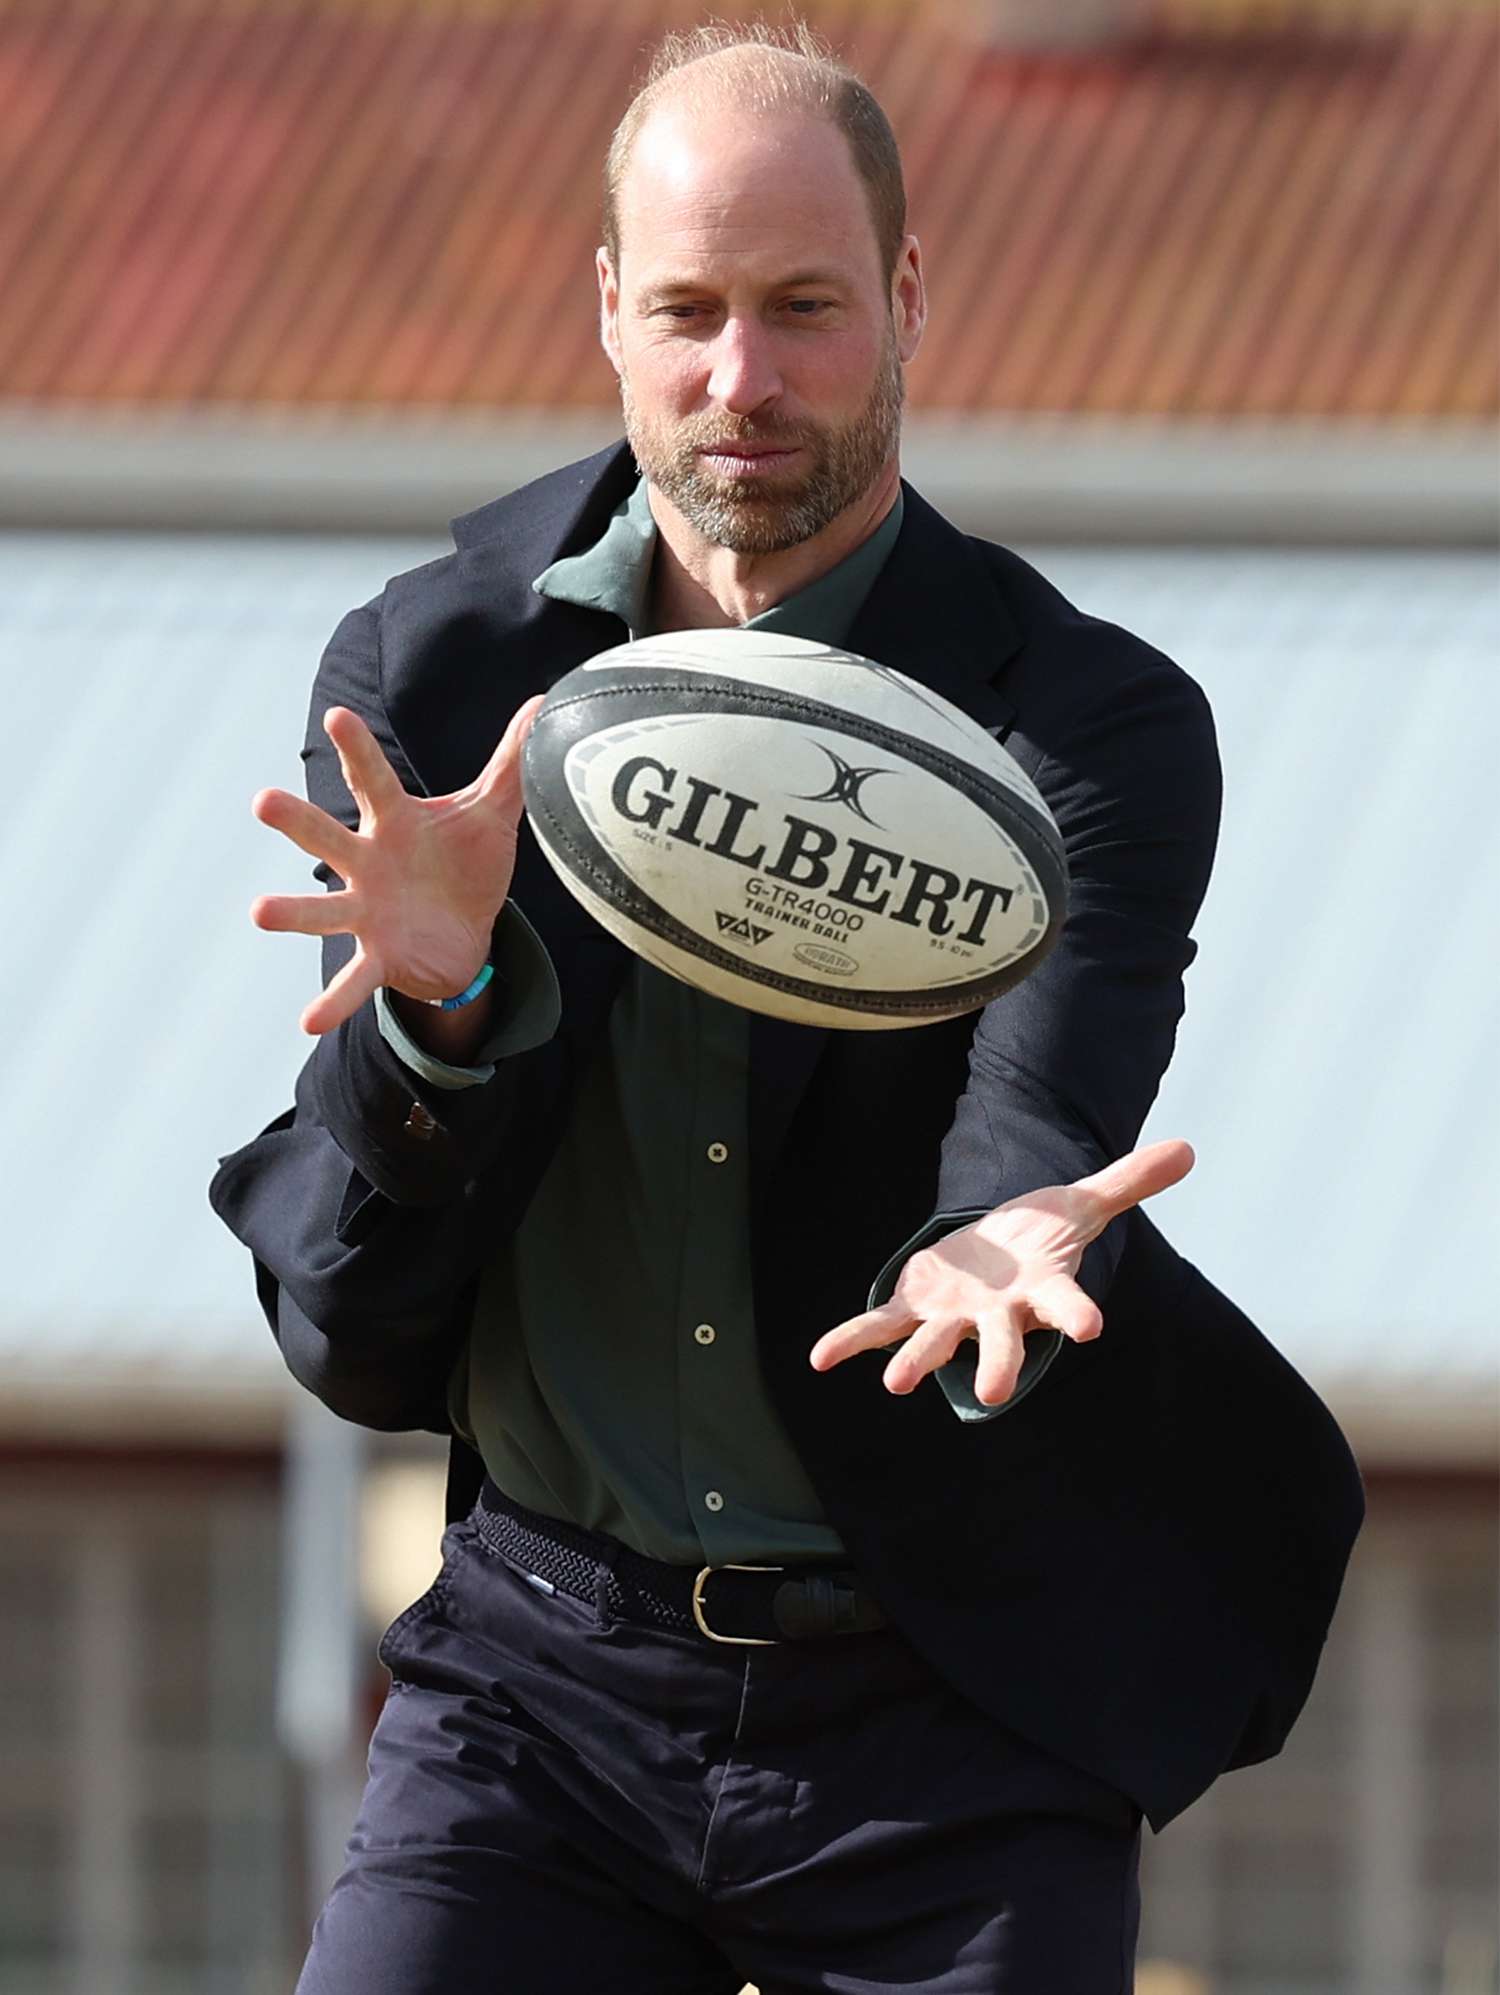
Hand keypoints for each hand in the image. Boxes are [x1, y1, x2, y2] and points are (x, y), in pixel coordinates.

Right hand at [249, 697, 543, 1034]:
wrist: (465, 935)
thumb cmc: (464, 864)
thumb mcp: (490, 813)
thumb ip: (511, 762)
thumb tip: (546, 704)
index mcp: (394, 823)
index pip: (374, 780)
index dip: (356, 750)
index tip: (335, 716)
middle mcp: (368, 863)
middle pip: (328, 839)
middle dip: (297, 821)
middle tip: (262, 801)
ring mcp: (366, 912)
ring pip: (324, 912)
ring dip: (293, 914)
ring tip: (259, 913)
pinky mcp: (378, 956)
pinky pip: (353, 981)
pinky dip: (333, 1002)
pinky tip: (308, 1022)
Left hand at [809, 1139, 1194, 1405]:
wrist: (998, 1256)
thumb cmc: (1042, 1239)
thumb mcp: (1082, 1202)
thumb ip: (1129, 1182)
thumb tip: (1187, 1150)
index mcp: (1041, 1291)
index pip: (1066, 1304)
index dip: (1075, 1314)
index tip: (1090, 1329)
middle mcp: (998, 1315)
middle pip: (1001, 1343)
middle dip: (997, 1364)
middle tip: (994, 1393)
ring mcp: (953, 1318)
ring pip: (936, 1345)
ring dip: (917, 1363)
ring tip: (898, 1385)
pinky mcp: (915, 1309)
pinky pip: (879, 1329)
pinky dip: (850, 1342)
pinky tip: (820, 1358)